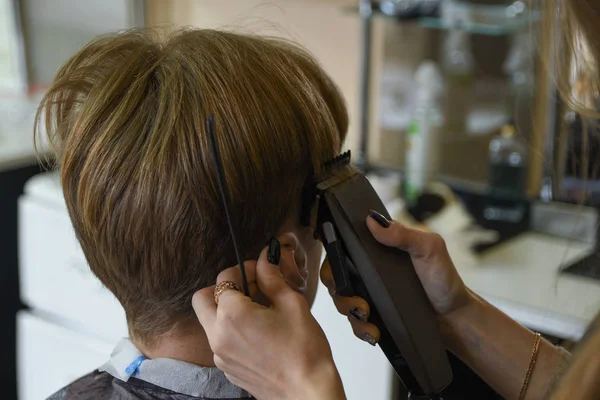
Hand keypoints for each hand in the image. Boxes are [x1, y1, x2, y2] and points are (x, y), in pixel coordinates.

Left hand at [192, 245, 345, 399]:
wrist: (307, 391)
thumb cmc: (304, 350)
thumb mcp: (292, 304)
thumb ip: (272, 278)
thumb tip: (265, 259)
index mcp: (232, 314)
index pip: (224, 278)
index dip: (243, 269)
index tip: (259, 271)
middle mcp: (218, 335)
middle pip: (202, 299)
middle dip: (222, 288)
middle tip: (249, 289)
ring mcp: (220, 355)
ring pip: (209, 322)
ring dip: (226, 311)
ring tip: (258, 312)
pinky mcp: (227, 369)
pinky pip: (220, 341)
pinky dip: (231, 331)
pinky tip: (258, 333)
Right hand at [320, 212, 473, 344]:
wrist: (454, 317)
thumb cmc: (444, 279)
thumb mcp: (429, 249)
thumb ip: (402, 234)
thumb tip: (373, 221)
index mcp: (378, 248)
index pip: (343, 245)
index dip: (332, 254)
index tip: (337, 266)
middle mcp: (368, 269)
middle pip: (334, 274)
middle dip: (337, 288)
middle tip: (357, 298)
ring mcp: (369, 292)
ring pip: (341, 299)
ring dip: (348, 310)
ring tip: (366, 316)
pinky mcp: (373, 314)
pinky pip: (355, 322)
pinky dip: (360, 328)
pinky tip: (373, 332)